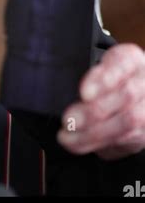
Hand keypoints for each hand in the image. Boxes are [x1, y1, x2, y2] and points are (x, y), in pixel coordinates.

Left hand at [58, 43, 144, 158]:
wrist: (132, 96)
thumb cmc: (107, 77)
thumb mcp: (97, 66)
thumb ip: (89, 76)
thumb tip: (66, 93)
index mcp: (131, 58)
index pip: (122, 64)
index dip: (104, 79)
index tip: (84, 93)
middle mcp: (144, 81)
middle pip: (126, 95)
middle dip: (95, 110)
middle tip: (68, 119)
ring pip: (127, 121)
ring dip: (93, 132)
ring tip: (67, 136)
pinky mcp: (143, 131)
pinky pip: (123, 139)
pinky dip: (95, 143)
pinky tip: (76, 143)